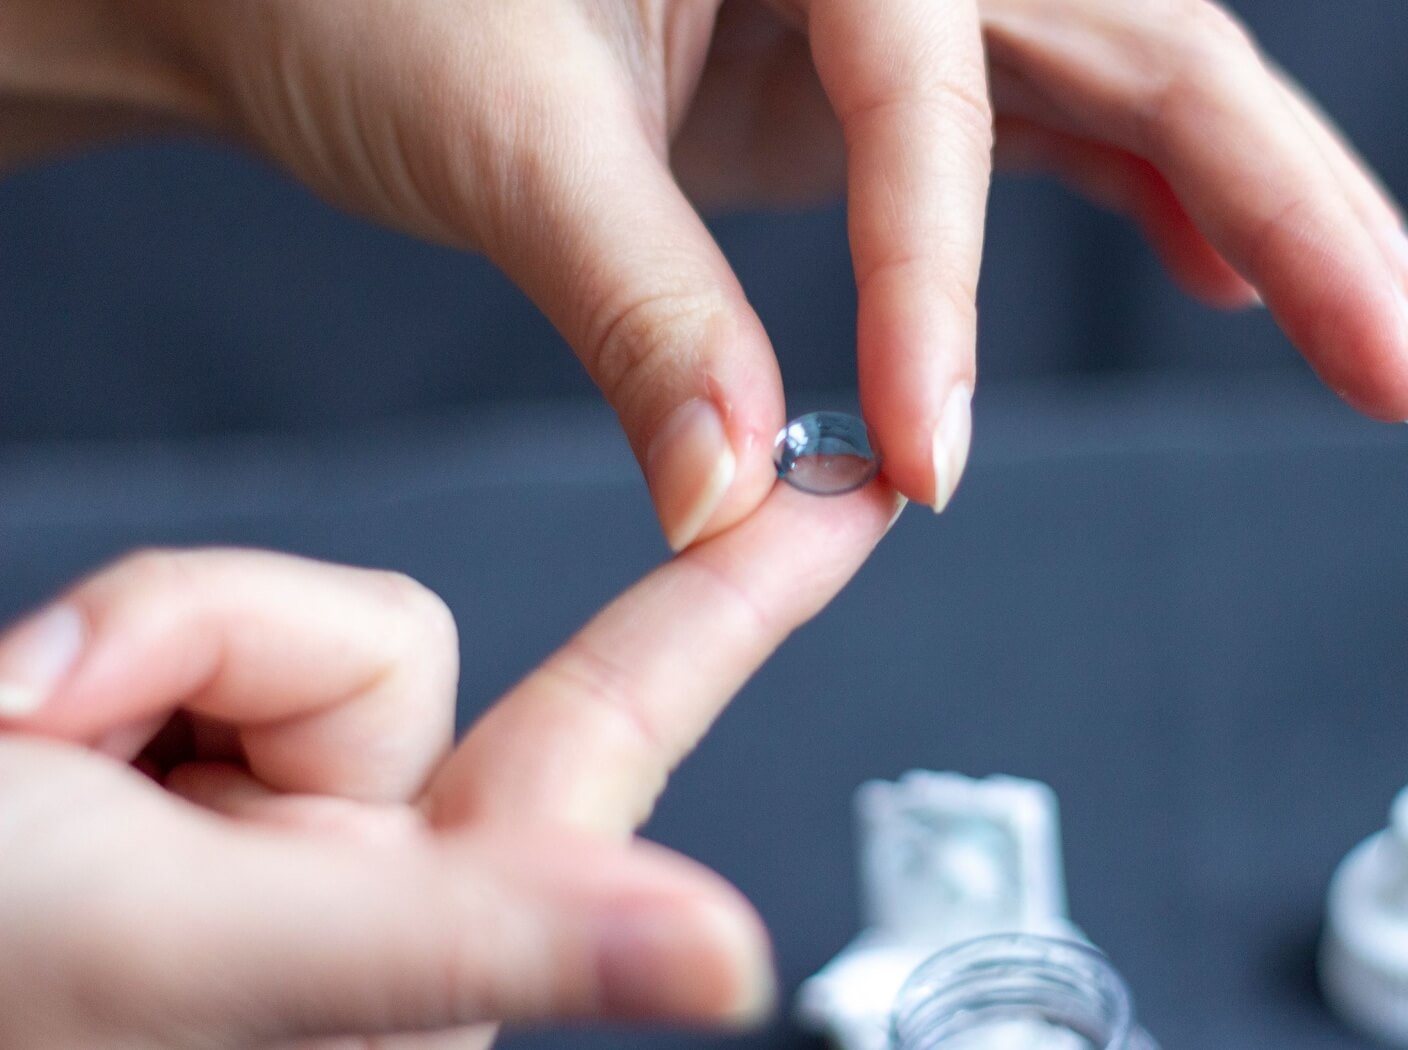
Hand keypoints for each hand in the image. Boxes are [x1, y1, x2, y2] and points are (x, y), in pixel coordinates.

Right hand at [0, 481, 901, 1048]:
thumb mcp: (218, 954)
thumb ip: (478, 932)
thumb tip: (723, 955)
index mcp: (429, 953)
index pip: (625, 727)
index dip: (743, 603)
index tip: (847, 503)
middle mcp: (368, 891)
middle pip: (387, 647)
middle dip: (232, 647)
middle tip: (56, 731)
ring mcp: (270, 825)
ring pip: (284, 622)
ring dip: (141, 655)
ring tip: (14, 765)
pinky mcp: (180, 758)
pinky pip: (190, 618)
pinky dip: (100, 649)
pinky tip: (18, 745)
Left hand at [3, 0, 1407, 539]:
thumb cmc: (358, 4)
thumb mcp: (493, 136)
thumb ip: (635, 308)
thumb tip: (730, 497)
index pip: (922, 87)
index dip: (942, 283)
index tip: (928, 459)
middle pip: (1133, 40)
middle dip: (1280, 205)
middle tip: (1396, 347)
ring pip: (1129, 81)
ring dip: (1260, 207)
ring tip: (1370, 320)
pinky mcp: (874, 63)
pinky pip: (1049, 123)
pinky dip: (1142, 202)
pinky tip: (1218, 270)